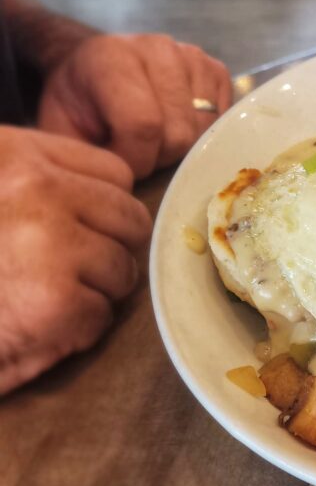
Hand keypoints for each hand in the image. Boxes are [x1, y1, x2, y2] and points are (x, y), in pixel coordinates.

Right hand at [0, 127, 151, 394]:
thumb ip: (36, 183)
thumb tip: (106, 196)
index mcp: (16, 155)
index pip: (114, 173)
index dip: (100, 209)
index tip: (75, 230)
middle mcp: (38, 189)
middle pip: (130, 219)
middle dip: (107, 250)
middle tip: (61, 272)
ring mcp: (51, 243)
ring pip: (122, 268)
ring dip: (91, 292)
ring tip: (37, 298)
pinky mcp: (56, 299)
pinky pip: (101, 314)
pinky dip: (74, 330)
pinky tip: (31, 326)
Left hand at [38, 34, 231, 179]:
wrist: (91, 63)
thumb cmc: (78, 102)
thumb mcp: (62, 129)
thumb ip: (87, 156)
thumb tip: (122, 190)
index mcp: (113, 59)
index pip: (144, 126)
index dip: (136, 160)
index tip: (122, 166)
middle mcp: (158, 49)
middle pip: (179, 134)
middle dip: (160, 157)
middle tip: (139, 151)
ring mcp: (192, 56)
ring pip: (204, 131)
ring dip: (183, 147)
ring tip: (158, 139)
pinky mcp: (216, 68)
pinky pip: (222, 119)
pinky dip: (202, 133)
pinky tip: (179, 126)